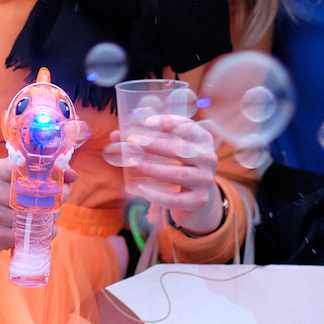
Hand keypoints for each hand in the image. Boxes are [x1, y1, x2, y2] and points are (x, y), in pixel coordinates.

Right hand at [0, 155, 77, 253]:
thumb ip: (40, 170)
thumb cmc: (2, 191)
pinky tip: (41, 228)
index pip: (22, 166)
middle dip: (54, 197)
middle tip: (63, 197)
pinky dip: (41, 233)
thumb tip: (72, 175)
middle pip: (32, 195)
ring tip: (52, 214)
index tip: (60, 178)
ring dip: (50, 217)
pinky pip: (26, 235)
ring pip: (32, 217)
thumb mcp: (12, 174)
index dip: (47, 172)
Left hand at [112, 115, 222, 234]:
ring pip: (178, 174)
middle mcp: (209, 158)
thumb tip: (114, 134)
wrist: (198, 197)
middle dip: (155, 145)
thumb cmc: (179, 165)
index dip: (169, 122)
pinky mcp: (199, 201)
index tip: (147, 122)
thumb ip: (146, 139)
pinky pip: (175, 199)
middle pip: (181, 150)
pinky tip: (141, 188)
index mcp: (203, 139)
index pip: (188, 126)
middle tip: (132, 142)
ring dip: (153, 168)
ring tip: (133, 163)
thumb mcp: (169, 149)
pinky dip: (157, 195)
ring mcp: (206, 180)